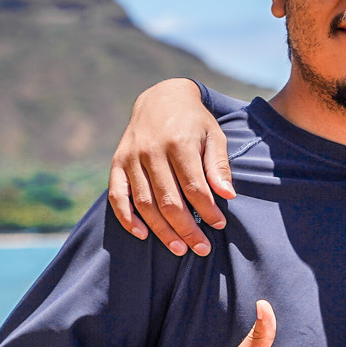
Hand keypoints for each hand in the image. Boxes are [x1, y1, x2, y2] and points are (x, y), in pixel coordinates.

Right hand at [108, 79, 234, 256]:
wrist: (161, 97)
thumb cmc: (194, 122)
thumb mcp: (214, 136)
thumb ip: (219, 166)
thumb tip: (228, 196)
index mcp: (178, 142)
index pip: (194, 186)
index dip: (207, 210)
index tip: (219, 225)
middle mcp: (151, 151)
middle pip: (169, 200)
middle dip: (187, 228)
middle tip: (202, 248)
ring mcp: (131, 157)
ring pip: (144, 203)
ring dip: (162, 230)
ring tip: (180, 249)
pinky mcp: (117, 163)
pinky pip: (118, 196)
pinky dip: (127, 218)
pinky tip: (143, 234)